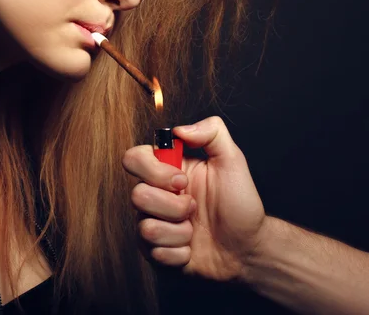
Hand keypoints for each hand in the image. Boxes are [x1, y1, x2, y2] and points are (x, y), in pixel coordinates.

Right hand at [122, 116, 266, 281]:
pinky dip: (180, 253)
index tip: (182, 180)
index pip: (133, 158)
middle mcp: (155, 194)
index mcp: (166, 169)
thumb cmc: (240, 204)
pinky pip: (154, 253)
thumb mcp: (232, 161)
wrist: (249, 249)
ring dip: (179, 232)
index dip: (153, 171)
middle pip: (136, 196)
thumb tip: (179, 130)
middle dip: (173, 207)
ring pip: (146, 228)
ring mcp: (153, 222)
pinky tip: (192, 248)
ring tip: (195, 229)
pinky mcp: (156, 251)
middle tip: (194, 207)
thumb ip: (212, 132)